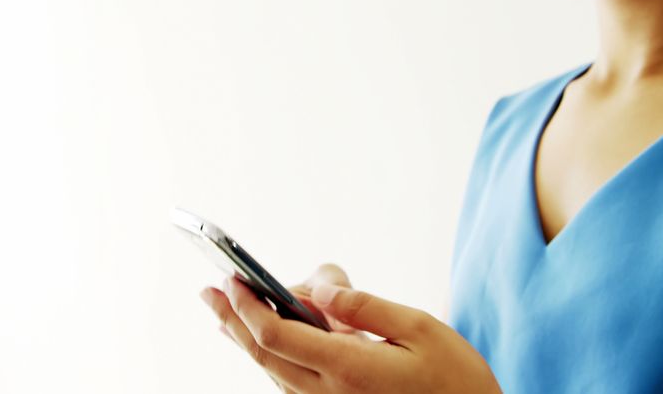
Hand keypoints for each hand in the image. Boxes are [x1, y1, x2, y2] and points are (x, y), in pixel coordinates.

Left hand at [199, 264, 501, 392]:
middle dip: (232, 320)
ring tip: (225, 312)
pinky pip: (293, 384)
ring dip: (247, 339)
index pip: (278, 336)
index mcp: (350, 369)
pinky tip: (265, 341)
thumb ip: (364, 306)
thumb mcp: (419, 328)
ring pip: (275, 372)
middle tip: (207, 291)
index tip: (231, 279)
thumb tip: (319, 286)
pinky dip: (273, 357)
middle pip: (265, 355)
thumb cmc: (455, 378)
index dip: (248, 307)